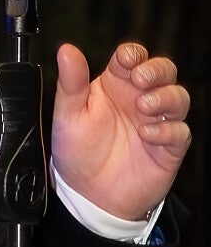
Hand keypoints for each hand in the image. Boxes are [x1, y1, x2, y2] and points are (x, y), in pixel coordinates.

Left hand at [51, 42, 190, 219]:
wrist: (88, 195)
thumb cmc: (77, 152)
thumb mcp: (68, 115)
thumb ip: (71, 82)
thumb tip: (66, 50)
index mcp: (114, 85)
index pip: (132, 57)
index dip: (132, 54)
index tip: (125, 60)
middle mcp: (138, 99)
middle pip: (163, 71)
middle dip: (157, 69)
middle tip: (140, 79)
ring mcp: (156, 122)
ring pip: (178, 97)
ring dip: (165, 97)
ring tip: (143, 107)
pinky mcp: (168, 148)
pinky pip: (180, 132)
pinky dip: (167, 129)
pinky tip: (146, 134)